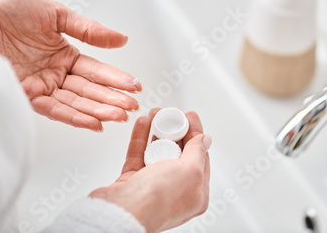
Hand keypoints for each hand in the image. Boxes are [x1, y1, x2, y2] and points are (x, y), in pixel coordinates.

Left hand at [0, 0, 141, 130]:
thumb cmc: (11, 9)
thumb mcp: (57, 14)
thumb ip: (89, 29)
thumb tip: (121, 39)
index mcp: (65, 55)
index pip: (96, 71)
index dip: (116, 79)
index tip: (134, 85)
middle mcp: (55, 74)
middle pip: (89, 90)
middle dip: (112, 99)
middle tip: (132, 106)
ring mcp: (41, 85)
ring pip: (75, 102)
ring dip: (97, 110)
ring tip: (118, 116)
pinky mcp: (24, 94)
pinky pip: (52, 108)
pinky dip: (72, 116)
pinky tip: (92, 121)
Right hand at [90, 108, 210, 232]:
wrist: (121, 214)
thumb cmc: (157, 201)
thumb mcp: (189, 171)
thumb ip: (198, 153)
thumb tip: (205, 140)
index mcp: (196, 192)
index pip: (200, 157)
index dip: (195, 133)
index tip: (190, 116)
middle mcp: (175, 190)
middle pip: (178, 152)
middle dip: (175, 129)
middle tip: (172, 113)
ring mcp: (153, 186)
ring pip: (157, 151)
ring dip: (156, 130)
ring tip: (155, 113)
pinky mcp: (132, 182)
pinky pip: (138, 155)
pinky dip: (140, 138)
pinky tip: (142, 123)